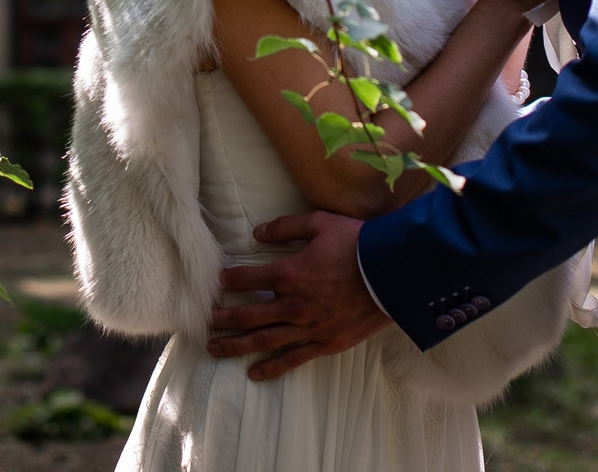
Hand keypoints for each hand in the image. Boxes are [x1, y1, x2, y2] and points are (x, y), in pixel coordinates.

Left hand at [205, 212, 389, 379]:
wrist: (393, 272)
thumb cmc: (358, 243)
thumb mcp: (319, 223)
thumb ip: (285, 227)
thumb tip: (257, 232)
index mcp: (288, 273)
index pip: (246, 279)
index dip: (227, 280)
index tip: (215, 283)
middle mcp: (292, 304)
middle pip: (247, 315)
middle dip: (223, 319)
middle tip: (205, 323)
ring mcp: (308, 327)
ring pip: (263, 340)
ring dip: (236, 345)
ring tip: (215, 349)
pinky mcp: (326, 343)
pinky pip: (293, 358)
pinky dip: (272, 367)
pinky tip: (255, 373)